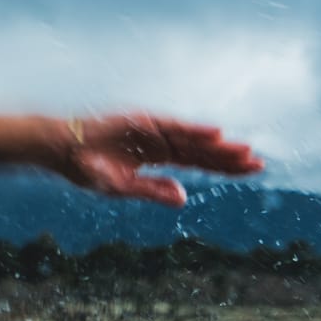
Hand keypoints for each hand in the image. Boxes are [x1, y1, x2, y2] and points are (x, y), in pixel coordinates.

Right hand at [59, 113, 263, 206]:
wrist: (61, 151)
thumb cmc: (87, 169)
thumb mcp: (123, 187)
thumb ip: (153, 190)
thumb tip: (184, 198)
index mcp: (158, 157)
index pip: (199, 162)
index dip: (224, 166)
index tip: (251, 170)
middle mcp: (160, 141)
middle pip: (202, 150)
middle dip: (229, 158)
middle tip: (259, 163)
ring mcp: (152, 130)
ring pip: (193, 139)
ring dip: (218, 145)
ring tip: (245, 152)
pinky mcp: (142, 122)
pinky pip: (173, 127)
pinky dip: (194, 130)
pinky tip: (216, 134)